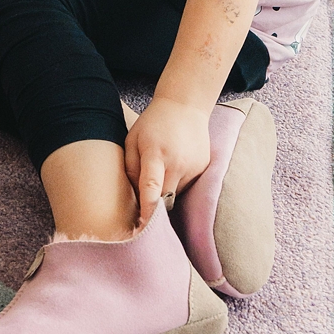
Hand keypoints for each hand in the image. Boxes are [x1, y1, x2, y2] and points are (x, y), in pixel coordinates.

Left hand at [124, 97, 210, 224]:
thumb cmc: (153, 122)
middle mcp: (177, 162)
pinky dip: (176, 182)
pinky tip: (173, 164)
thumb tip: (134, 196)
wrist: (185, 106)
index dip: (148, 209)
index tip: (144, 227)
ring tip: (160, 169)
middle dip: (153, 205)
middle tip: (142, 205)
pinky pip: (185, 185)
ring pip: (174, 194)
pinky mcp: (202, 168)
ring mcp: (193, 167)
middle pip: (164, 198)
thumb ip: (130, 167)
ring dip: (165, 190)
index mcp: (156, 153)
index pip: (151, 187)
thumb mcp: (133, 139)